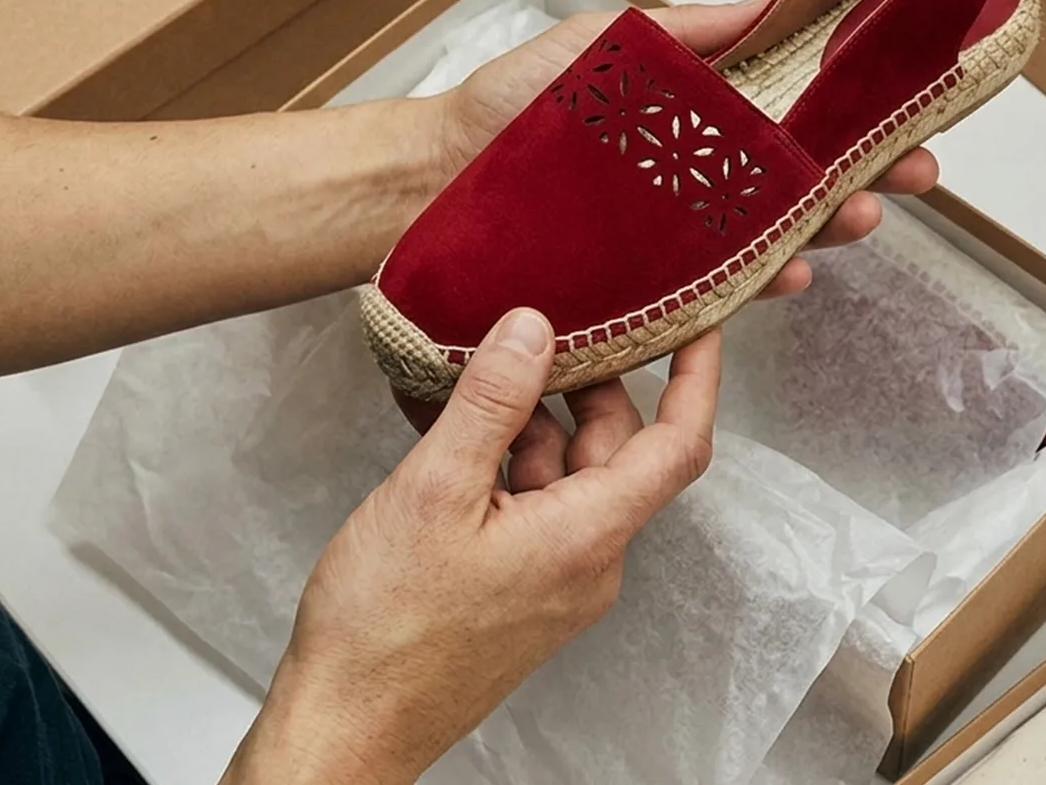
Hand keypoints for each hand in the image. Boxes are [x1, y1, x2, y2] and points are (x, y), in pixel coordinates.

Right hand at [222, 309, 720, 784]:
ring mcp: (555, 576)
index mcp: (588, 535)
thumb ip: (490, 404)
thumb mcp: (433, 491)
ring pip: (566, 472)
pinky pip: (531, 503)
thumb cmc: (386, 630)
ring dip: (528, 419)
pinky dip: (501, 459)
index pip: (678, 443)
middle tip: (544, 322)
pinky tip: (449, 425)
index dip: (696, 376)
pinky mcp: (520, 587)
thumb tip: (533, 329)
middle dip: (585, 382)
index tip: (697, 322)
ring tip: (472, 368)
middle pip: (616, 448)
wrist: (348, 724)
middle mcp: (588, 559)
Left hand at [429, 0, 940, 297]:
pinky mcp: (648, 287)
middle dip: (866, 177)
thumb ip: (689, 30)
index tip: (906, 111)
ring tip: (861, 218)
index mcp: (695, 117)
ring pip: (773, 238)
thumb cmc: (505, 108)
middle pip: (800, 181)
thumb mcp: (602, 44)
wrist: (428, 179)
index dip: (854, 115)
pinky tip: (788, 279)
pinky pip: (718, 291)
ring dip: (827, 230)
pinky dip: (759, 286)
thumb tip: (772, 1)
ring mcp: (676, 237)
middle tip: (914, 174)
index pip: (793, 116)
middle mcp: (695, 181)